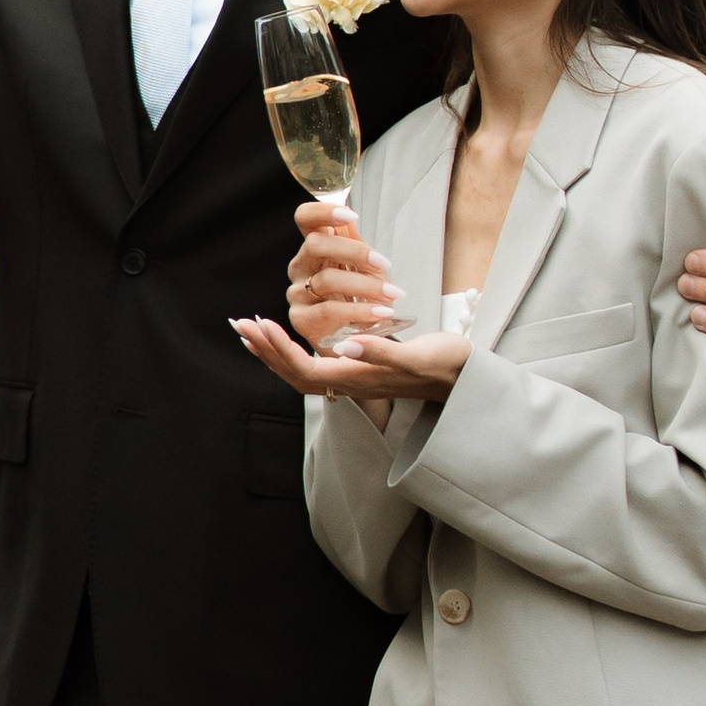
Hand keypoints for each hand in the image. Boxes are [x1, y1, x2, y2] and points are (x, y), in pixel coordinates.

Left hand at [230, 313, 469, 409]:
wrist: (464, 377)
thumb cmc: (445, 364)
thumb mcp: (417, 355)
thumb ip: (382, 353)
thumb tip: (344, 346)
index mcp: (358, 378)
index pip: (305, 367)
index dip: (280, 349)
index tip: (261, 323)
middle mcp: (351, 382)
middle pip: (295, 373)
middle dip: (265, 351)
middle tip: (241, 326)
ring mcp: (354, 378)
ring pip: (302, 370)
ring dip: (274, 352)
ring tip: (252, 332)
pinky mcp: (359, 369)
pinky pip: (316, 364)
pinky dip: (294, 350)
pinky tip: (287, 337)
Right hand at [285, 201, 403, 349]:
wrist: (354, 340)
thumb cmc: (358, 300)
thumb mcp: (363, 268)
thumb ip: (355, 244)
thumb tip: (350, 220)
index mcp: (315, 248)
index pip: (305, 218)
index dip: (323, 212)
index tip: (352, 217)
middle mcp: (301, 267)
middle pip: (315, 244)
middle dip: (354, 252)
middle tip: (383, 264)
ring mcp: (297, 294)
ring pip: (326, 280)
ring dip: (365, 286)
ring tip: (391, 294)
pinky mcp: (301, 320)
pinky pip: (330, 310)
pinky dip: (360, 311)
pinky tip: (380, 312)